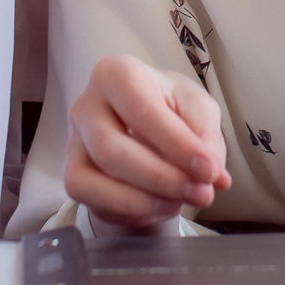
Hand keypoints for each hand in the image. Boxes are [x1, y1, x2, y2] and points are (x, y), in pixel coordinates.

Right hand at [63, 55, 232, 233]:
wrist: (148, 124)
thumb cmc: (170, 108)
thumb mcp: (197, 107)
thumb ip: (206, 134)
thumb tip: (212, 173)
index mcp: (116, 73)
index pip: (141, 109)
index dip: (177, 145)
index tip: (210, 171)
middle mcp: (86, 105)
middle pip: (110, 149)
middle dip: (162, 179)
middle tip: (202, 193)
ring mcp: (74, 142)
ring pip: (92, 180)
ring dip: (145, 200)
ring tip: (183, 201)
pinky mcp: (73, 175)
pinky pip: (91, 201)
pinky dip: (130, 210)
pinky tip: (159, 204)